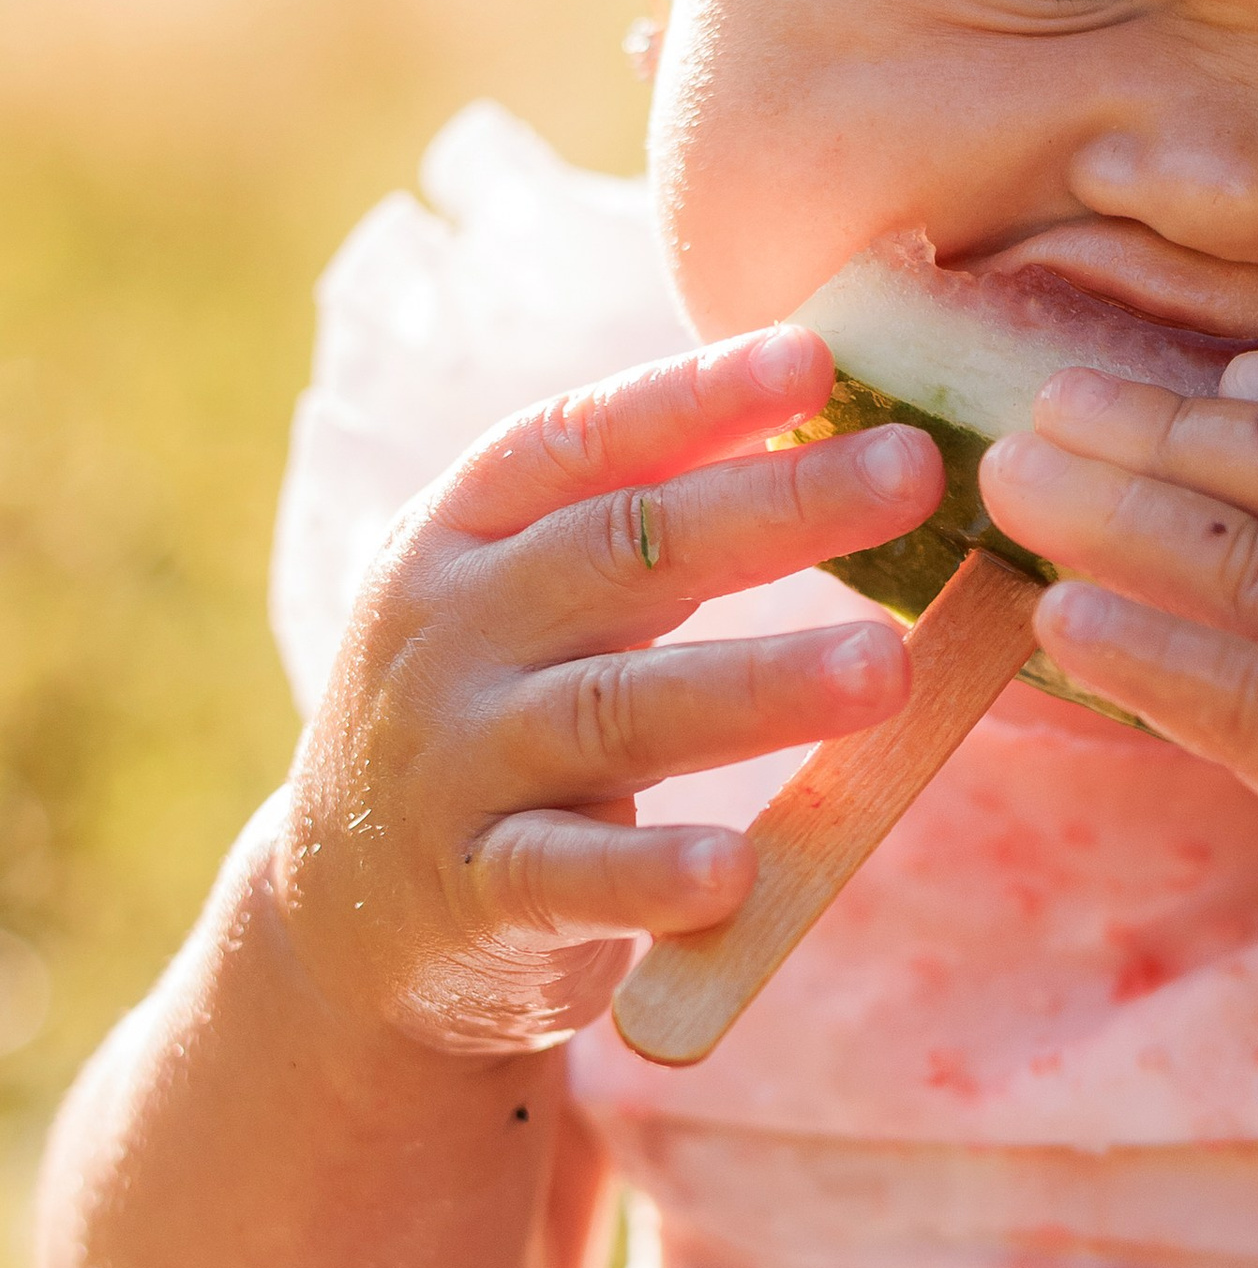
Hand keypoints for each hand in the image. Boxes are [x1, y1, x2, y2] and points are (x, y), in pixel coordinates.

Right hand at [271, 328, 942, 1056]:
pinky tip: (737, 869)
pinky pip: (569, 877)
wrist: (335, 908)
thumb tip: (835, 427)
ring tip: (886, 667)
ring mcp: (456, 764)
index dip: (695, 397)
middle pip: (621, 553)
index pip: (580, 440)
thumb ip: (642, 522)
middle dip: (774, 507)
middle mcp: (451, 632)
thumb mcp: (524, 595)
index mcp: (462, 536)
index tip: (816, 359)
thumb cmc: (490, 710)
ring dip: (758, 686)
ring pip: (615, 710)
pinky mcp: (475, 893)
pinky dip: (650, 874)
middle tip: (914, 472)